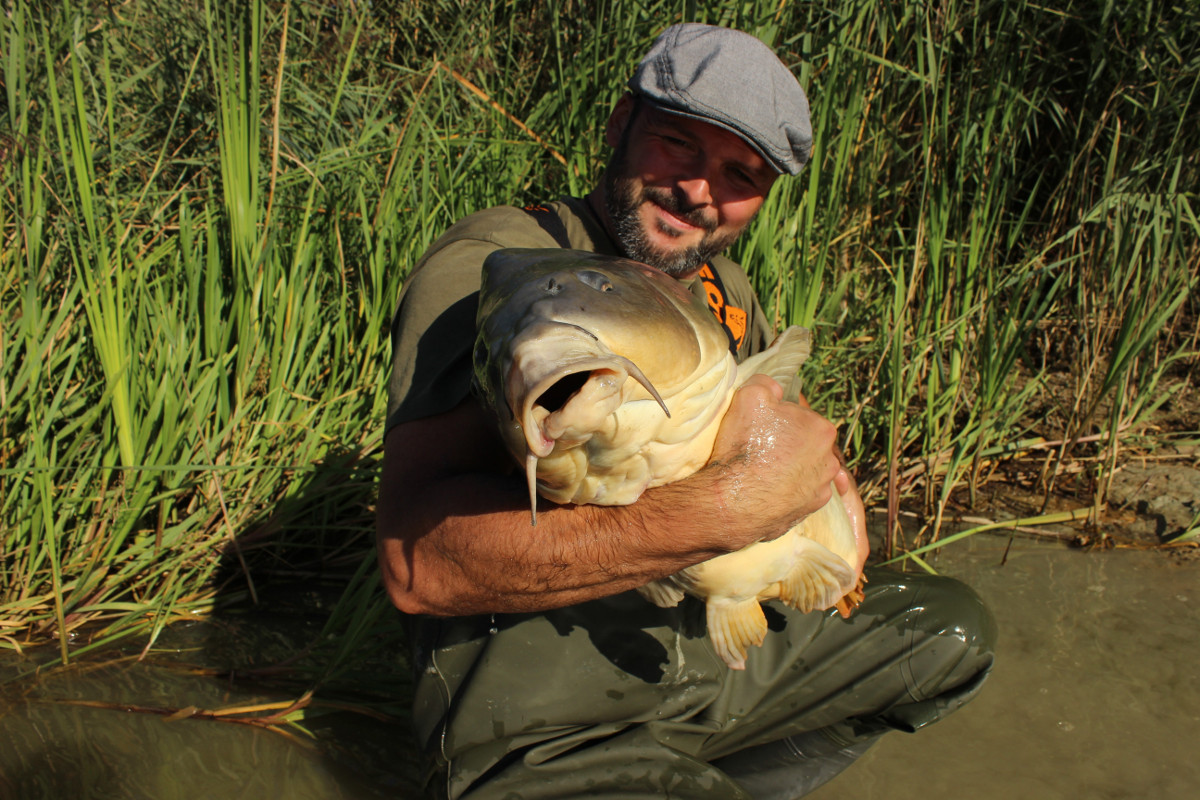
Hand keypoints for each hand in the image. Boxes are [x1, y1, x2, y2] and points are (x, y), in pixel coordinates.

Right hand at [706, 374, 842, 545]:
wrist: (734, 502)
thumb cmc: (745, 447)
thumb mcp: (750, 397)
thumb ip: (766, 384)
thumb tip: (773, 387)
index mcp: (821, 428)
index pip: (801, 417)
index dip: (779, 420)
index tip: (761, 428)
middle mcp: (829, 459)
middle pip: (807, 444)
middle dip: (789, 444)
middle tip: (761, 449)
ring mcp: (822, 488)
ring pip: (806, 470)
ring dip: (791, 468)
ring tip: (763, 472)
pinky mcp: (809, 510)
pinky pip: (801, 494)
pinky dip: (788, 491)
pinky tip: (769, 490)